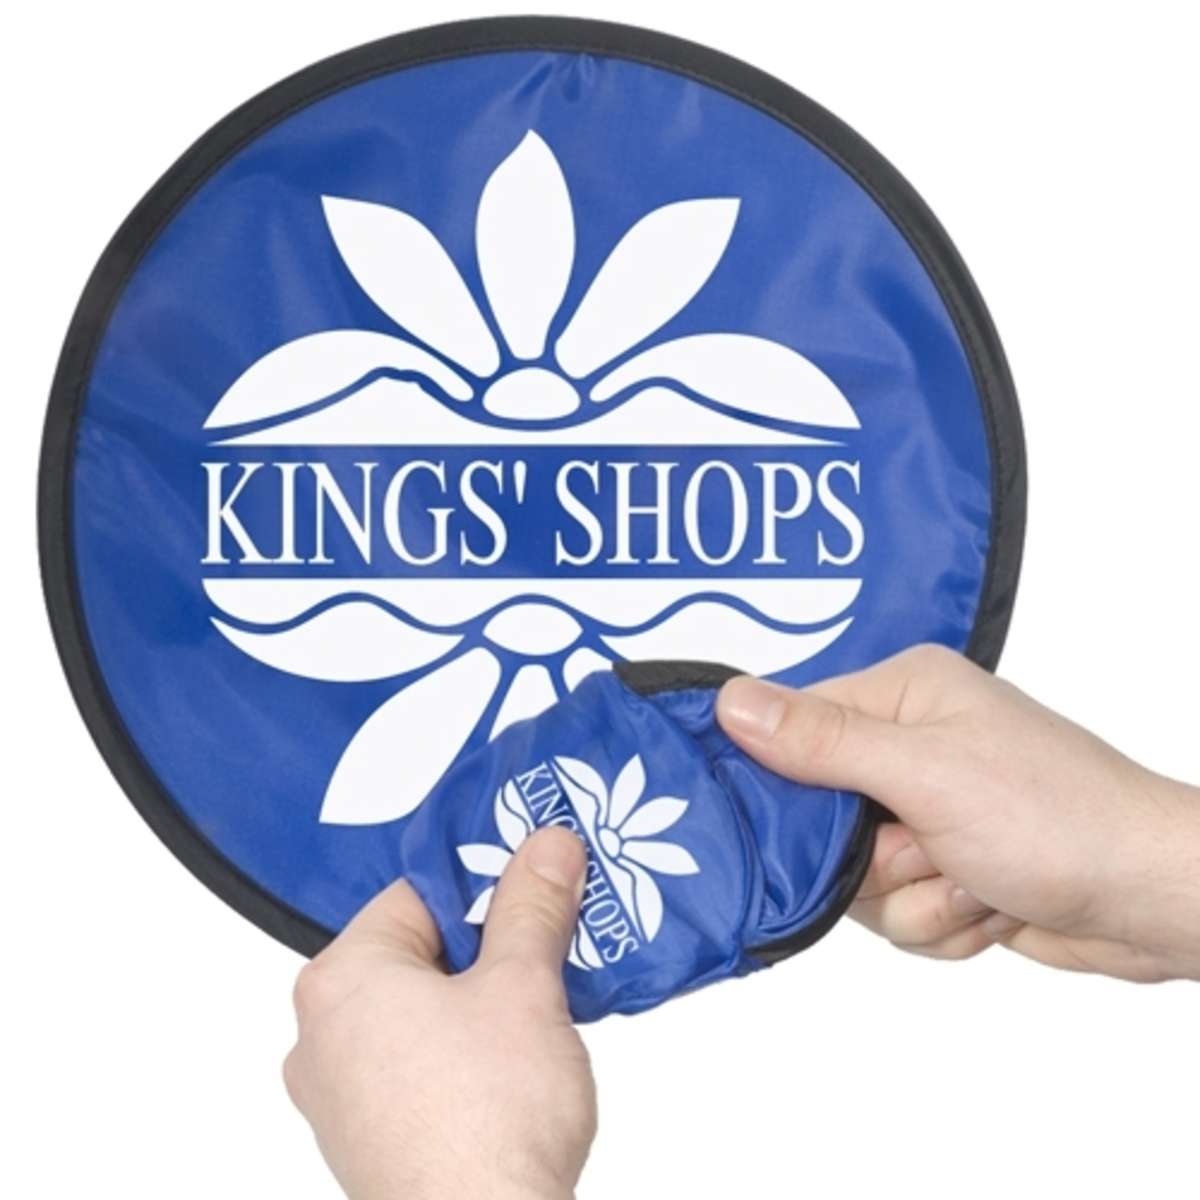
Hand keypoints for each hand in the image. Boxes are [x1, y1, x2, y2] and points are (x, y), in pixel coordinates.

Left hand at [284, 826, 595, 1199]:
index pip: (418, 895)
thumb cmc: (488, 1118)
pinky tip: (513, 1071)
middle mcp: (320, 1035)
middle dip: (488, 950)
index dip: (487, 888)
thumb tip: (548, 846)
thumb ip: (533, 906)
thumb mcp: (524, 986)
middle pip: (419, 954)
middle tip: (548, 948)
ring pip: (420, 1014)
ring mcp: (339, 1098)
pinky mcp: (367, 1144)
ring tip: (539, 1011)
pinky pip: (416, 1069)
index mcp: (341, 979)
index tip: (537, 887)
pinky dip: (462, 1057)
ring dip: (480, 1005)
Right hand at [717, 645, 1199, 981]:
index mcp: (902, 694)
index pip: (792, 728)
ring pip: (854, 879)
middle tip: (928, 850)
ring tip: (976, 877)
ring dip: (915, 896)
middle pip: (817, 818)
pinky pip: (895, 911)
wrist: (1151, 899)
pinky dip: (941, 921)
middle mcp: (907, 745)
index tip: (810, 821)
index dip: (788, 784)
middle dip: (873, 861)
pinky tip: (989, 903)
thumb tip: (729, 701)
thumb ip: (823, 742)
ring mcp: (924, 811)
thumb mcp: (927, 773)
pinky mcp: (941, 867)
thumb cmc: (1060, 817)